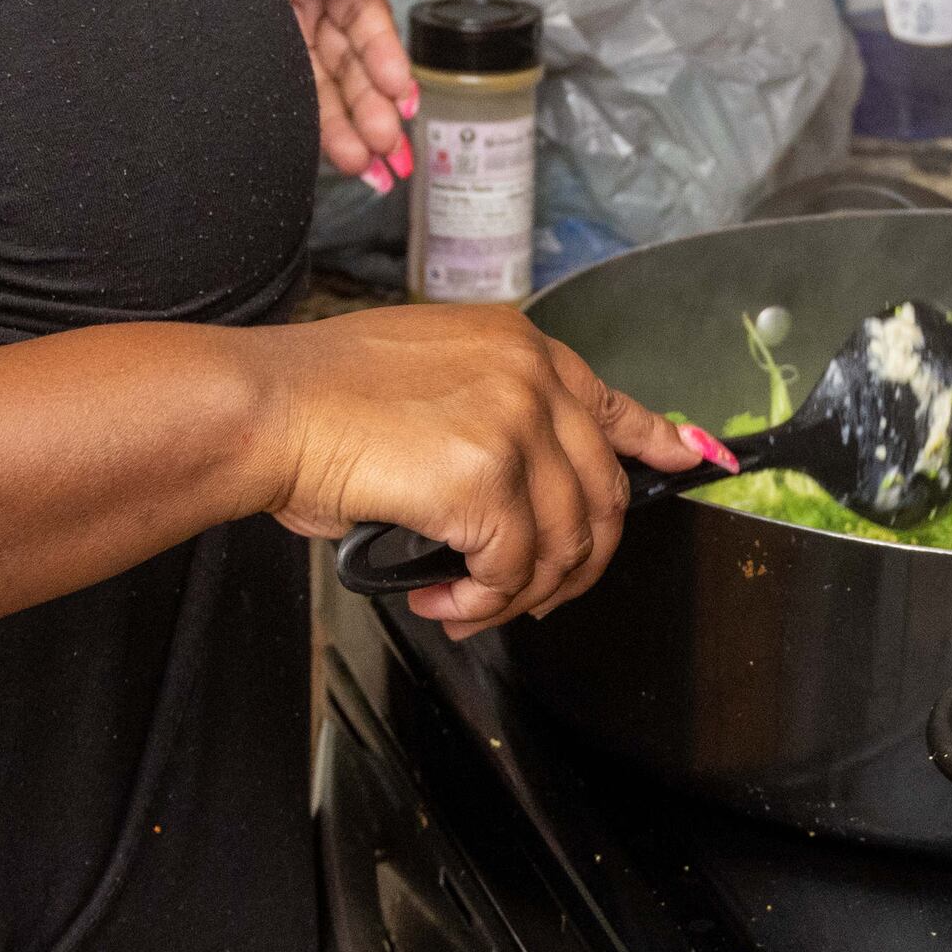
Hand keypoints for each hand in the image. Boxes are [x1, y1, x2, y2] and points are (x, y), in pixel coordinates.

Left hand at [207, 0, 421, 184]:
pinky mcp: (255, 70)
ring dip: (352, 128)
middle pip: (351, 61)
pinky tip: (346, 158)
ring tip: (368, 163)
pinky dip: (322, 134)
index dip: (383, 50)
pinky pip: (294, 104)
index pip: (363, 13)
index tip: (396, 84)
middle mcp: (304, 8)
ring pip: (326, 91)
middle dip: (372, 102)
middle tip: (386, 139)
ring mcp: (282, 42)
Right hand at [250, 305, 696, 635]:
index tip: (686, 461)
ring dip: (518, 595)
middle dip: (577, 563)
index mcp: (517, 345)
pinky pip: (513, 569)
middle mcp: (529, 376)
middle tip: (533, 596)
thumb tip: (518, 485)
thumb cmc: (318, 399)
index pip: (610, 403)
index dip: (653, 442)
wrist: (266, 406)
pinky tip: (441, 601)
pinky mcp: (485, 478)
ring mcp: (514, 422)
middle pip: (602, 493)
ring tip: (466, 606)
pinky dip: (480, 603)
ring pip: (564, 543)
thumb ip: (486, 410)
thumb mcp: (424, 376)